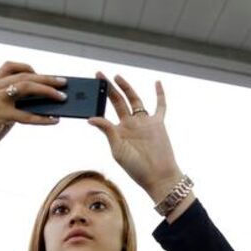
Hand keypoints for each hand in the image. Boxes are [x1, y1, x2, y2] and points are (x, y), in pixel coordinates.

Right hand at [0, 62, 65, 160]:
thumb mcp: (0, 112)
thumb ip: (16, 104)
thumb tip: (44, 103)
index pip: (10, 66)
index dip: (29, 68)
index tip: (46, 75)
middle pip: (24, 76)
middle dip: (46, 79)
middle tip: (64, 83)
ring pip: (27, 87)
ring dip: (48, 91)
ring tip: (63, 98)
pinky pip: (27, 115)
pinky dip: (43, 117)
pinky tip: (54, 120)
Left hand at [88, 73, 181, 202]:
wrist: (158, 176)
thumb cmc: (136, 168)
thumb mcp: (118, 150)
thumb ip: (107, 131)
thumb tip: (91, 118)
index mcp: (118, 131)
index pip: (105, 111)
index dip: (98, 100)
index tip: (90, 89)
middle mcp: (130, 124)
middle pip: (118, 101)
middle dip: (108, 88)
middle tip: (99, 75)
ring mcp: (144, 122)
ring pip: (135, 99)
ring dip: (127, 87)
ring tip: (117, 76)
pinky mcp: (158, 123)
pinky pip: (160, 106)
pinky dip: (160, 94)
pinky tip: (157, 82)